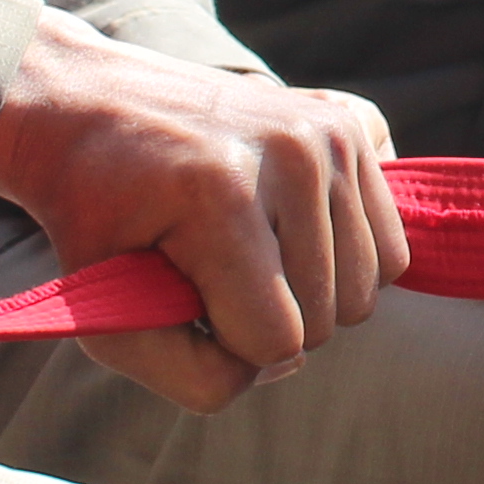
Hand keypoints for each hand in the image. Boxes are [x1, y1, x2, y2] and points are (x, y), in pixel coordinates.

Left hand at [0, 10, 405, 414]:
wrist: (92, 106)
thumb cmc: (97, 218)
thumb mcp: (106, 319)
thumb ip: (190, 378)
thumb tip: (282, 364)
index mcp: (223, 196)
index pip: (276, 340)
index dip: (225, 346)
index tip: (181, 303)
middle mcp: (293, 153)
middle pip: (331, 317)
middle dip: (271, 318)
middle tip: (213, 272)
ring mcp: (331, 132)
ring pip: (370, 284)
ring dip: (311, 289)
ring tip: (250, 249)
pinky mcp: (354, 122)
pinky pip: (390, 235)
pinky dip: (343, 247)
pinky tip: (286, 218)